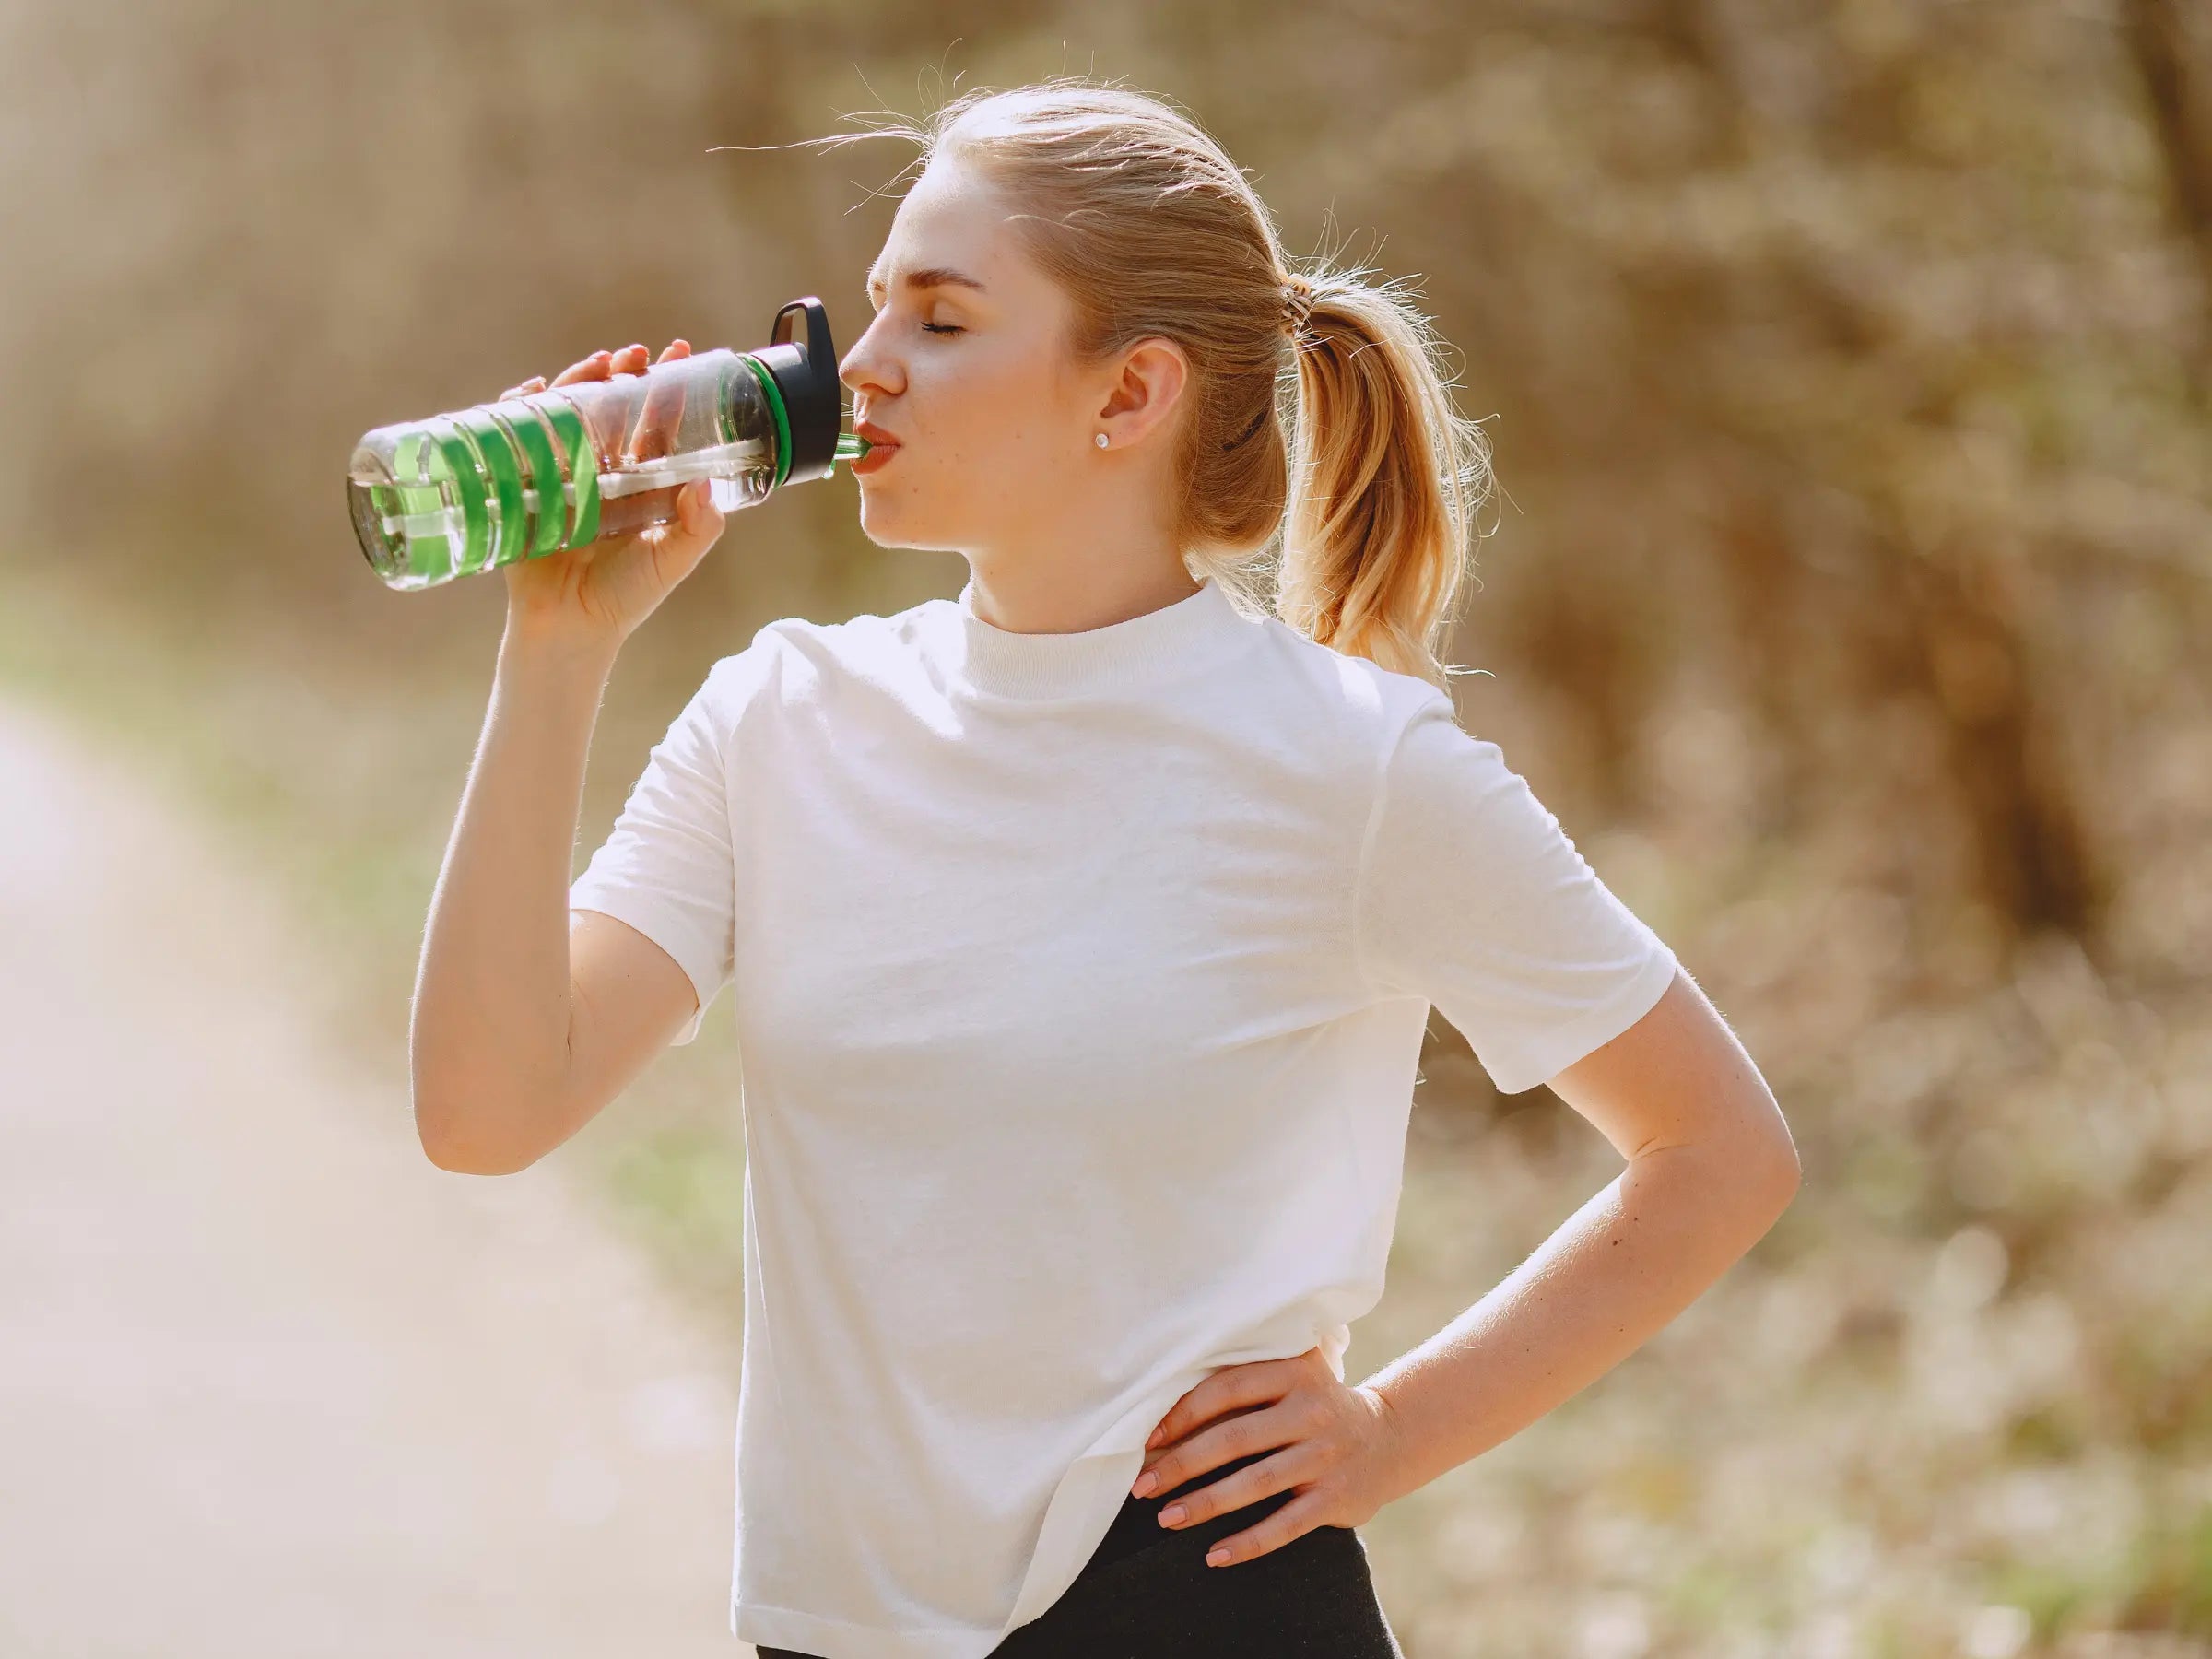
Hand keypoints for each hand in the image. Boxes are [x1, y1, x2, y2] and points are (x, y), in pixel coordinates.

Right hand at [495, 340, 725, 646]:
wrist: (569, 630)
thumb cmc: (624, 597)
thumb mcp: (671, 560)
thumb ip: (698, 527)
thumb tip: (708, 483)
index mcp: (640, 483)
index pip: (656, 424)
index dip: (668, 389)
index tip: (681, 354)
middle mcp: (602, 472)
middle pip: (611, 408)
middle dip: (622, 374)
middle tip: (634, 354)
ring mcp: (561, 475)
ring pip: (569, 413)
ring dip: (579, 381)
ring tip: (597, 363)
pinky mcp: (524, 486)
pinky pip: (518, 437)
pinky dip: (521, 409)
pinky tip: (534, 391)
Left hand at [1130, 1346, 1410, 1567]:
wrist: (1388, 1437)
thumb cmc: (1312, 1405)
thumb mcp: (1290, 1377)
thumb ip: (1242, 1384)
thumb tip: (1162, 1422)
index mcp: (1295, 1371)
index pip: (1227, 1389)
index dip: (1182, 1414)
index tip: (1148, 1439)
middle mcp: (1313, 1410)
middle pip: (1235, 1438)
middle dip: (1182, 1464)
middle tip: (1142, 1486)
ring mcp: (1326, 1456)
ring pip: (1255, 1483)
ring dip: (1205, 1504)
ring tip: (1166, 1519)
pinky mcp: (1336, 1498)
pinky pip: (1285, 1526)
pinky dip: (1248, 1543)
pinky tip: (1214, 1556)